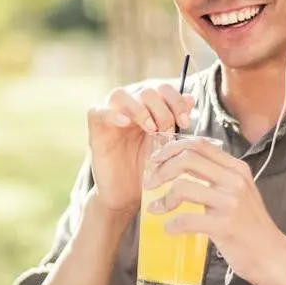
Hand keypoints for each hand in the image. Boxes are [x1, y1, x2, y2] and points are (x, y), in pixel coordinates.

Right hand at [85, 83, 194, 212]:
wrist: (127, 195)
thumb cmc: (148, 170)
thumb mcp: (168, 145)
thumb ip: (177, 121)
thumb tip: (189, 98)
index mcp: (147, 106)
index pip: (162, 88)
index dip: (176, 101)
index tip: (185, 122)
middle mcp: (127, 106)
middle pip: (145, 90)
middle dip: (162, 109)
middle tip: (168, 132)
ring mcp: (109, 115)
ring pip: (120, 94)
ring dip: (140, 109)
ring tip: (151, 129)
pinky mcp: (95, 129)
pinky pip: (98, 111)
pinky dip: (112, 113)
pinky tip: (125, 123)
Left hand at [142, 136, 285, 284]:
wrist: (271, 255)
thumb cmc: (249, 225)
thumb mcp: (237, 192)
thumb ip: (216, 177)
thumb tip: (179, 165)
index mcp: (236, 168)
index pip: (199, 145)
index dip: (172, 149)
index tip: (156, 161)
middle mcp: (235, 180)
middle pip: (187, 159)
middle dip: (161, 170)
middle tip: (150, 184)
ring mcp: (231, 202)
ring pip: (183, 187)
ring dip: (163, 199)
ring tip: (156, 209)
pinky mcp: (226, 225)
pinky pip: (187, 220)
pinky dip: (172, 224)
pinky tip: (170, 229)